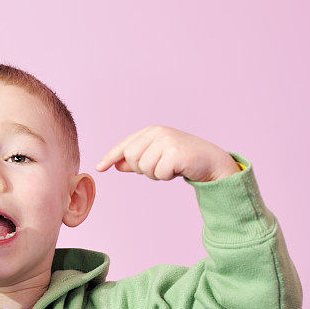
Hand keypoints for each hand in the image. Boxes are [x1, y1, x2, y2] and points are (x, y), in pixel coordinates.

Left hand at [95, 125, 240, 182]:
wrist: (210, 161)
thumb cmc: (183, 159)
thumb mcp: (157, 158)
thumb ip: (137, 161)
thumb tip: (116, 165)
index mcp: (151, 131)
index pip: (125, 145)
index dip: (110, 157)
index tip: (99, 168)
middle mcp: (157, 133)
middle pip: (131, 158)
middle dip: (141, 169)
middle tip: (159, 167)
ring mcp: (166, 141)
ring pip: (144, 168)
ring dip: (156, 174)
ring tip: (170, 168)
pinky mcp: (175, 153)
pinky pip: (158, 174)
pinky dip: (166, 177)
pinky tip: (178, 169)